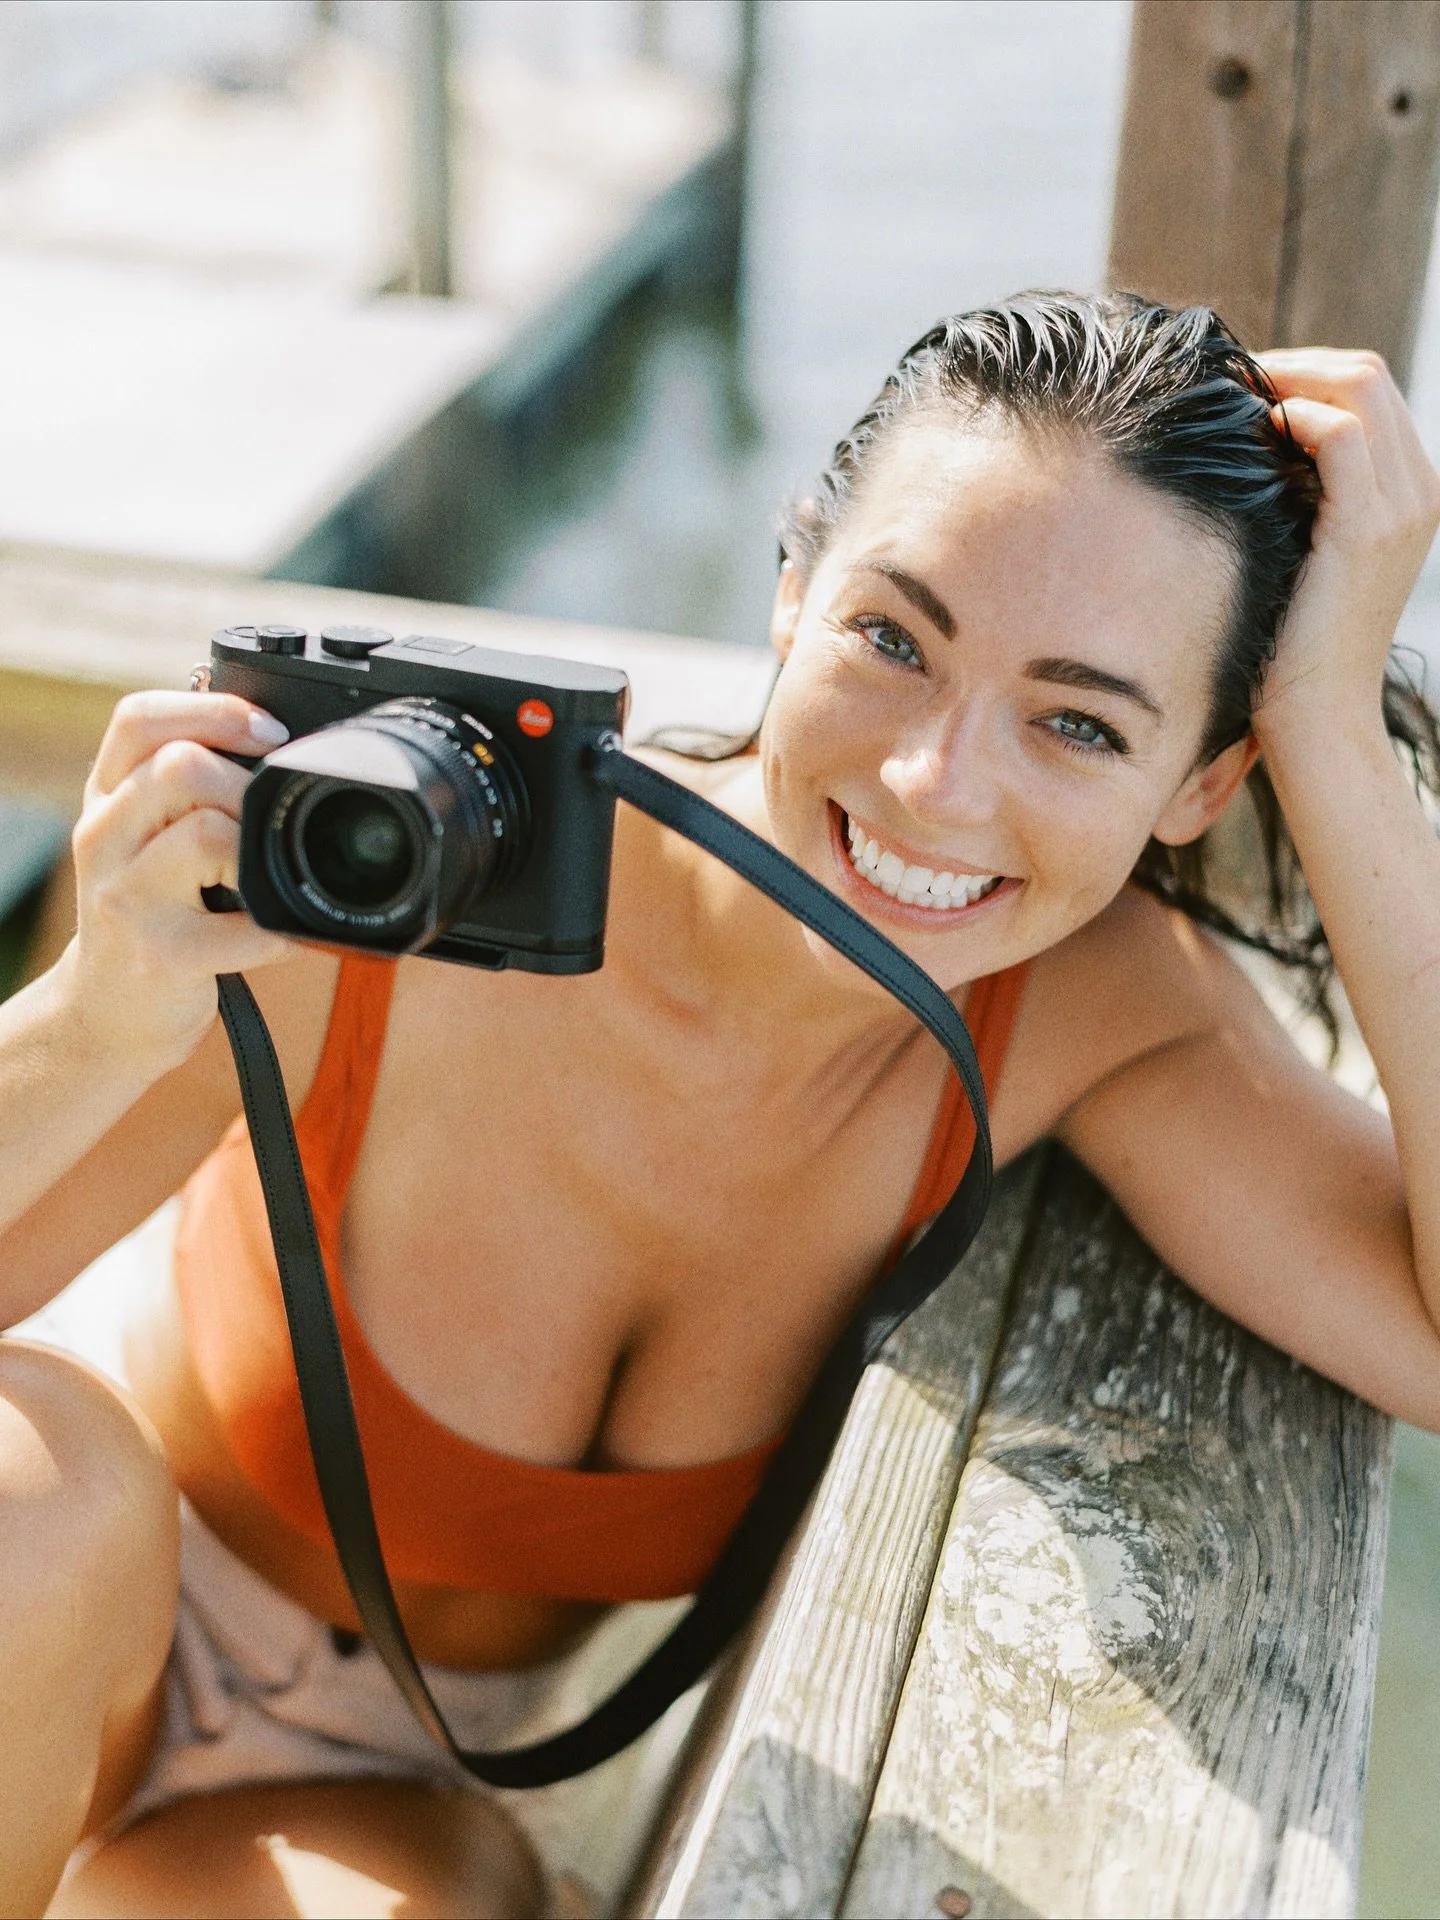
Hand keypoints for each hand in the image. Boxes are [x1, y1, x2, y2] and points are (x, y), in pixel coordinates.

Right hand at [59, 690, 295, 1075]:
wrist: (105, 1013)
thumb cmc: (148, 913)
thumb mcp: (143, 837)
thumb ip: (181, 784)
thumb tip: (270, 729)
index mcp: (104, 796)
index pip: (138, 719)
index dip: (214, 710)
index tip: (271, 732)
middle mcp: (104, 838)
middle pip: (182, 767)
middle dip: (247, 787)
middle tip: (265, 823)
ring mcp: (127, 898)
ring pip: (210, 833)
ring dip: (260, 852)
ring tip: (261, 878)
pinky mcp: (162, 955)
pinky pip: (249, 925)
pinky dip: (284, 927)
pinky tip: (281, 931)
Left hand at [1254, 349, 1439, 746]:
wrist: (1318, 718)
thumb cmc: (1292, 646)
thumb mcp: (1305, 553)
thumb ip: (1301, 495)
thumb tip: (1249, 441)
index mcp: (1412, 490)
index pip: (1368, 389)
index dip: (1303, 372)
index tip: (1243, 388)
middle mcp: (1421, 490)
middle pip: (1367, 373)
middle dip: (1293, 365)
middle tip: (1229, 384)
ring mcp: (1403, 507)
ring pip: (1359, 386)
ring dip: (1287, 379)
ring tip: (1234, 403)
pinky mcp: (1368, 530)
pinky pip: (1338, 434)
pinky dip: (1292, 415)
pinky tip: (1251, 435)